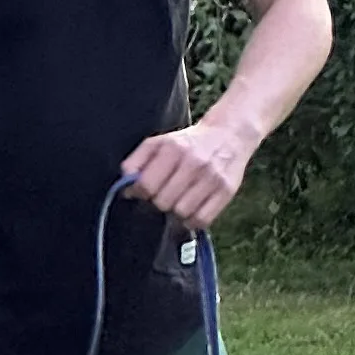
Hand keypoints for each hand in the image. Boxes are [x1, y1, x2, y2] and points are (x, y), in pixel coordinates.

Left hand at [123, 114, 253, 232]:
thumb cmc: (188, 143)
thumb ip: (137, 161)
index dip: (139, 192)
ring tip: (178, 201)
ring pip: (182, 212)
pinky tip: (191, 210)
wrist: (229, 134)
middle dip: (158, 201)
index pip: (146, 184)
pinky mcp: (227, 191)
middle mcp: (194, 162)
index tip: (143, 191)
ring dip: (176, 211)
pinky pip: (202, 220)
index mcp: (173, 148)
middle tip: (164, 194)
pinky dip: (193, 220)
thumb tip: (126, 187)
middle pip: (163, 202)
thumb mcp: (159, 142)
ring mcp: (212, 178)